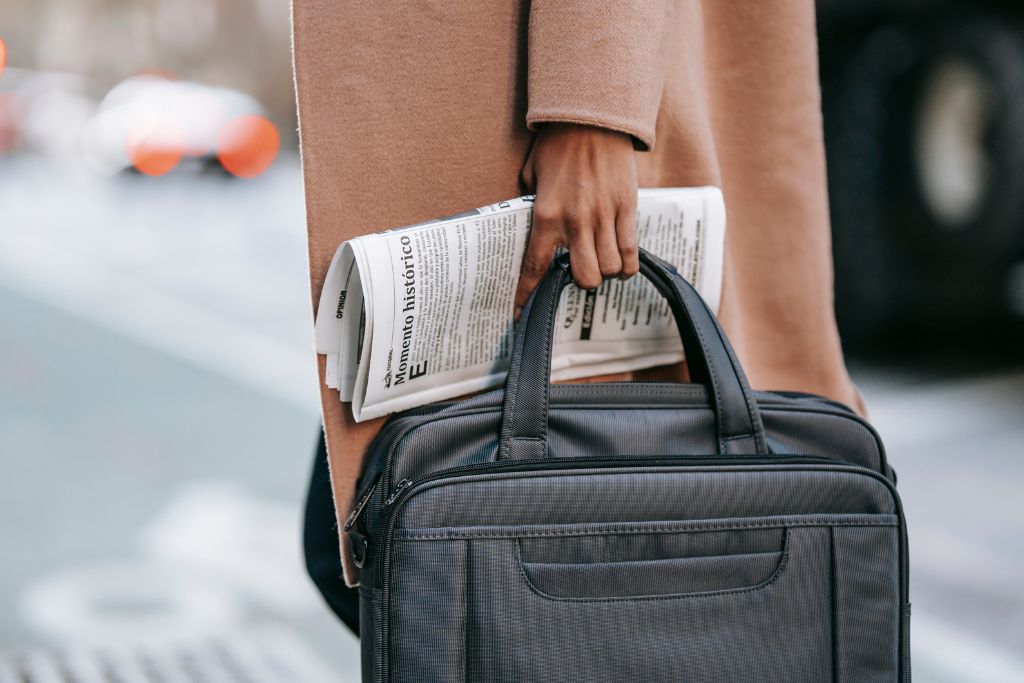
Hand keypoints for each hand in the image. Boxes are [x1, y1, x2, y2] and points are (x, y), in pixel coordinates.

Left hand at [515, 123, 638, 317]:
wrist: (593, 116)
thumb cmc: (557, 143)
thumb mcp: (531, 174)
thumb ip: (531, 203)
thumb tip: (532, 224)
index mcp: (546, 215)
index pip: (535, 266)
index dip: (526, 295)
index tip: (519, 313)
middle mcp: (576, 222)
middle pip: (585, 278)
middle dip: (582, 283)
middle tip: (579, 272)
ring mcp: (605, 216)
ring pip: (610, 269)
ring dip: (605, 273)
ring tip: (601, 264)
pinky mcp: (628, 208)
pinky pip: (631, 251)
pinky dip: (628, 265)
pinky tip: (622, 264)